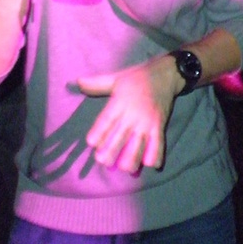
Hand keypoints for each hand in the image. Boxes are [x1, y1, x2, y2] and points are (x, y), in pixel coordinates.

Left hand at [78, 56, 179, 173]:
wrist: (165, 75)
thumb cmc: (136, 78)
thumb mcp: (115, 78)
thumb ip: (96, 84)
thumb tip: (77, 82)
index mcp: (119, 102)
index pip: (106, 121)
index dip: (98, 134)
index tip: (91, 143)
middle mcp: (132, 114)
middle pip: (119, 139)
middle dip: (110, 154)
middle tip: (103, 162)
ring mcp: (147, 123)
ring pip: (138, 148)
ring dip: (130, 161)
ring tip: (124, 168)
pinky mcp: (160, 127)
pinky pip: (158, 146)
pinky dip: (154, 158)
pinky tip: (148, 165)